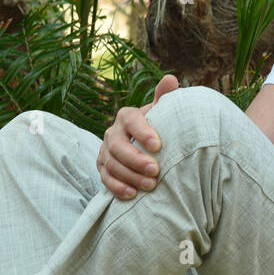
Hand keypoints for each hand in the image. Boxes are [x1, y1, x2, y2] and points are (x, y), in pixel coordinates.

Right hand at [97, 74, 178, 198]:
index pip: (131, 121)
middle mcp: (113, 132)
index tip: (158, 145)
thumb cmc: (157, 126)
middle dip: (136, 159)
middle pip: (118, 146)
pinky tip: (132, 194)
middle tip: (155, 171)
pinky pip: (105, 178)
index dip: (142, 132)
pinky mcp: (103, 168)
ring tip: (150, 186)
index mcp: (127, 116)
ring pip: (111, 164)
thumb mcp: (162, 112)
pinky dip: (117, 187)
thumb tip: (171, 80)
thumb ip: (165, 97)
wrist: (145, 144)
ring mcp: (105, 151)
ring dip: (130, 176)